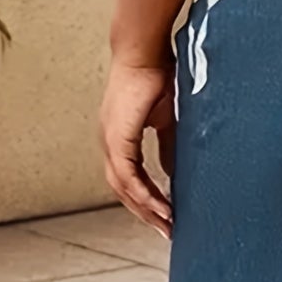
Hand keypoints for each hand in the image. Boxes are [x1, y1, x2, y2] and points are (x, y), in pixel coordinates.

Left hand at [100, 58, 175, 237]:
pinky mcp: (117, 139)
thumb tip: (172, 174)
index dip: (147, 199)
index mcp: (119, 138)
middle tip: (168, 231)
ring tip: (168, 224)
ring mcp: (110, 141)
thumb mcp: (167, 120)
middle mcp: (109, 143)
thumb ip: (168, 147)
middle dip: (146, 213)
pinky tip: (162, 207)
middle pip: (123, 190)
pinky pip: (129, 177)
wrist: (145, 51)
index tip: (166, 216)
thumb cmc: (158, 76)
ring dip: (146, 209)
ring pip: (124, 188)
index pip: (130, 178)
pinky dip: (145, 194)